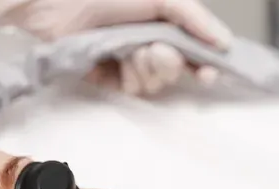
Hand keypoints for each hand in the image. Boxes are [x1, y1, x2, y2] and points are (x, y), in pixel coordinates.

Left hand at [0, 0, 231, 94]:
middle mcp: (147, 39)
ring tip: (135, 52)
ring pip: (156, 83)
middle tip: (158, 51)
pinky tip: (120, 62)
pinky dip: (131, 78)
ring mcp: (127, 58)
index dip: (204, 63)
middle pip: (176, 70)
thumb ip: (194, 17)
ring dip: (150, 70)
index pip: (193, 47)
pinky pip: (132, 89)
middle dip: (171, 65)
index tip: (209, 72)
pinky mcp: (107, 75)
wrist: (54, 0)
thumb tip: (224, 42)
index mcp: (162, 19)